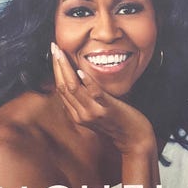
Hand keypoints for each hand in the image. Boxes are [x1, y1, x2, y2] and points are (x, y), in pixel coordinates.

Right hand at [51, 42, 155, 156]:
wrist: (134, 139)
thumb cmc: (117, 123)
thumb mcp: (95, 113)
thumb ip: (84, 100)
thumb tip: (78, 81)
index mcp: (77, 114)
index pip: (60, 89)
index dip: (56, 70)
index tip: (55, 54)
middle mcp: (81, 115)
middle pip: (64, 86)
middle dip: (57, 65)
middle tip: (54, 48)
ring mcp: (94, 112)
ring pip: (74, 88)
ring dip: (66, 68)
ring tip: (61, 53)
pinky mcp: (108, 109)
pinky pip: (95, 94)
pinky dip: (87, 81)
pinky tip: (81, 70)